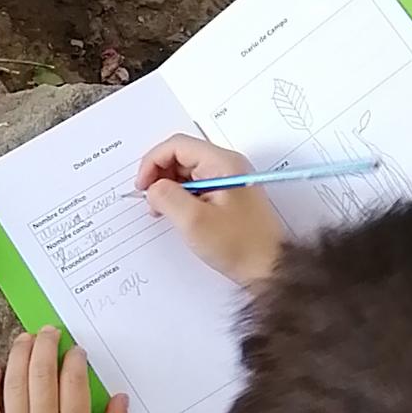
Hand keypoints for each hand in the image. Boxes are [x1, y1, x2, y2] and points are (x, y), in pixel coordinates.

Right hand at [136, 133, 282, 288]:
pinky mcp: (226, 195)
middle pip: (181, 155)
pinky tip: (177, 215)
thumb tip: (152, 188)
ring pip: (186, 171)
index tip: (143, 186)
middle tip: (150, 200)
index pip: (177, 145)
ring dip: (168, 187)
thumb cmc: (240, 245)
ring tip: (162, 211)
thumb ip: (166, 197)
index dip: (152, 162)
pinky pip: (196, 186)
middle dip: (159, 175)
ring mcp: (227, 179)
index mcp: (222, 163)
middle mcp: (226, 165)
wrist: (268, 267)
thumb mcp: (194, 221)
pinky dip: (180, 197)